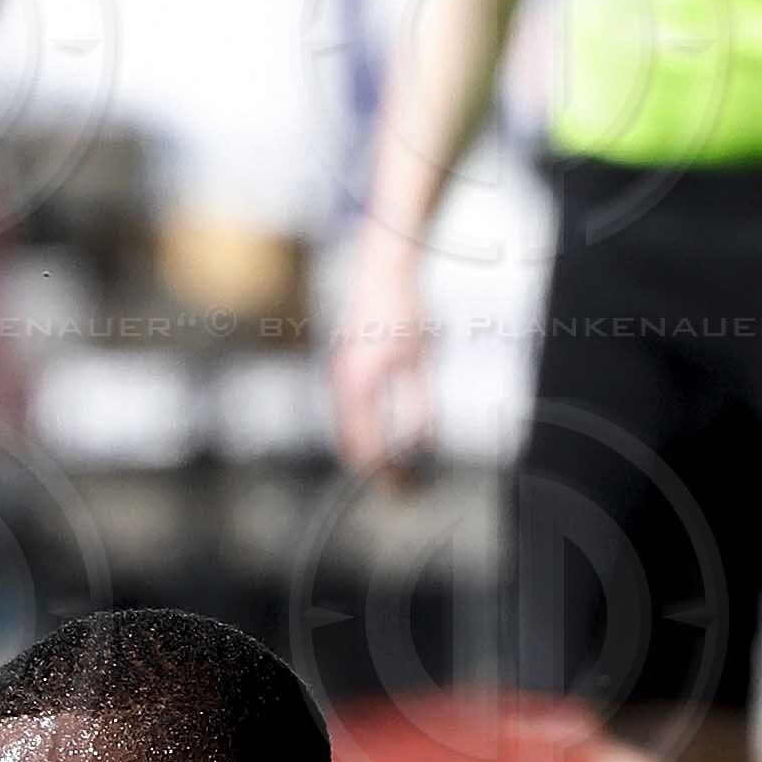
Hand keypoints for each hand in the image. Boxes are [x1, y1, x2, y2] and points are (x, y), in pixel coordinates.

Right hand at [327, 238, 434, 479]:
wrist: (382, 269)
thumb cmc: (403, 310)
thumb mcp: (418, 361)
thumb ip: (417, 404)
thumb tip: (422, 443)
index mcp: (359, 385)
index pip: (367, 444)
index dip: (383, 473)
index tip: (399, 492)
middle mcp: (342, 382)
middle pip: (350, 442)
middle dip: (371, 469)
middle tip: (396, 491)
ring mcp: (338, 374)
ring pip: (345, 428)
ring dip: (364, 452)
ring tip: (389, 471)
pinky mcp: (342, 366)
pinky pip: (345, 411)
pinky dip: (359, 431)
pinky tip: (377, 438)